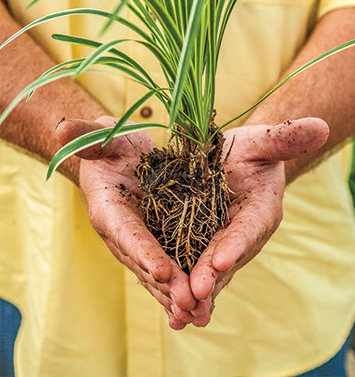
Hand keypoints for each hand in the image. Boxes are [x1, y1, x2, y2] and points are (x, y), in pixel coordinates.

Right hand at [56, 116, 208, 329]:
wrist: (119, 156)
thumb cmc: (111, 143)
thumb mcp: (103, 136)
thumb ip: (87, 137)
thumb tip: (62, 131)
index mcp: (109, 209)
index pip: (126, 233)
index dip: (143, 252)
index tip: (163, 271)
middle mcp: (123, 232)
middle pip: (144, 262)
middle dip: (166, 284)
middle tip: (189, 304)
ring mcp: (141, 240)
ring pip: (157, 272)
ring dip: (176, 295)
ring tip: (199, 314)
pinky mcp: (157, 240)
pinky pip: (171, 266)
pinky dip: (183, 286)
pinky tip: (202, 305)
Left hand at [189, 118, 328, 325]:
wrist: (234, 164)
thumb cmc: (250, 150)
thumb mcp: (262, 140)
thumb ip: (284, 138)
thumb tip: (320, 126)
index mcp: (261, 210)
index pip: (249, 227)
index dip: (237, 242)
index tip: (223, 258)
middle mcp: (243, 235)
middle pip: (226, 256)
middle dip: (212, 276)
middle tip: (196, 294)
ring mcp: (221, 244)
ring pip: (209, 271)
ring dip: (196, 292)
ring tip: (180, 312)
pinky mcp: (201, 246)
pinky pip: (191, 268)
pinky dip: (183, 287)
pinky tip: (170, 309)